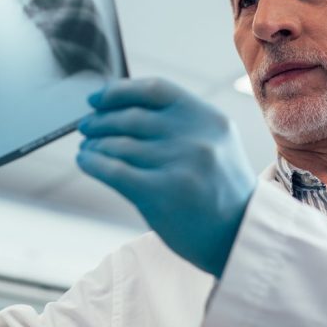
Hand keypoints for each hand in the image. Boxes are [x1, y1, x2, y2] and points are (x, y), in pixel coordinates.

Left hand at [76, 78, 256, 278]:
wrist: (239, 236)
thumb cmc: (219, 190)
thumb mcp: (215, 145)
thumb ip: (180, 124)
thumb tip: (119, 108)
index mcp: (210, 119)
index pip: (155, 89)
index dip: (119, 91)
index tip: (97, 99)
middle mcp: (197, 137)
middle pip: (132, 116)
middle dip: (101, 120)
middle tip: (86, 127)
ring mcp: (179, 164)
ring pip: (119, 144)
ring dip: (94, 144)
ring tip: (87, 148)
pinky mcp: (161, 193)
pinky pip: (113, 170)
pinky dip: (92, 163)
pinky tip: (86, 162)